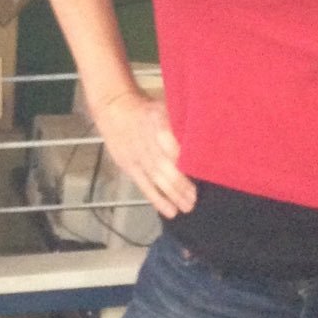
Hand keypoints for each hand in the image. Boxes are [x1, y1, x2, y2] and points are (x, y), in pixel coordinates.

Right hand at [90, 89, 196, 218]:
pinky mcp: (128, 166)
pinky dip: (157, 199)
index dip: (189, 161)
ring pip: (157, 178)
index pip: (176, 146)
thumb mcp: (164, 107)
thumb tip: (201, 143)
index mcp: (158, 122)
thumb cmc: (145, 108)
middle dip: (183, 183)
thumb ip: (179, 126)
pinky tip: (170, 211)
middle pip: (167, 165)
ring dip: (173, 194)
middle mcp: (147, 141)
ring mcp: (137, 155)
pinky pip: (144, 185)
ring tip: (188, 206)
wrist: (113, 106)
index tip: (204, 172)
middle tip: (196, 197)